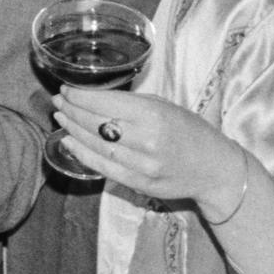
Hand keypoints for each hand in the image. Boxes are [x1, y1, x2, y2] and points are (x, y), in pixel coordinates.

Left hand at [49, 88, 247, 217]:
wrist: (215, 170)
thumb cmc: (191, 131)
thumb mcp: (166, 106)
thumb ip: (132, 103)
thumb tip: (94, 96)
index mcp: (154, 115)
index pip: (107, 103)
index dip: (81, 96)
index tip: (66, 88)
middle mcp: (147, 140)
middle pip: (97, 124)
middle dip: (73, 110)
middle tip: (58, 100)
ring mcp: (142, 165)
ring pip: (97, 146)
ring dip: (73, 130)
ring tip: (60, 117)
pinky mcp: (139, 184)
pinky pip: (104, 168)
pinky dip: (82, 154)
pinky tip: (68, 142)